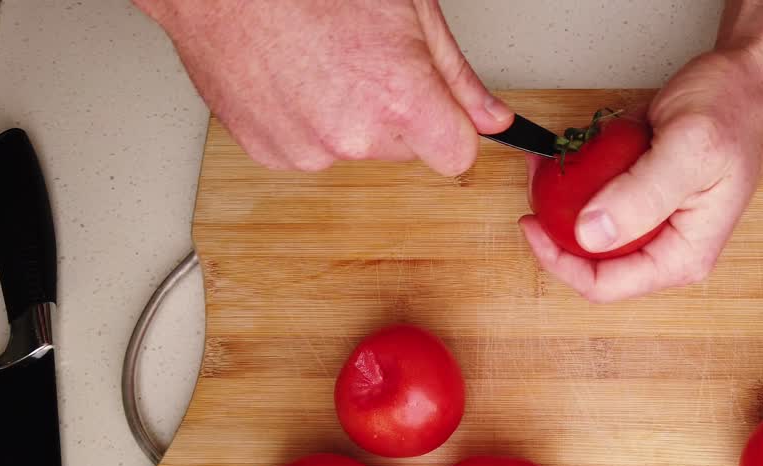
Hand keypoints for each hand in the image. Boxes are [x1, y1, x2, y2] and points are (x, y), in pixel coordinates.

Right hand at [135, 0, 511, 174]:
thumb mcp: (408, 10)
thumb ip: (456, 76)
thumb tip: (493, 118)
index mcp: (399, 100)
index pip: (455, 155)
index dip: (448, 126)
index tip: (437, 107)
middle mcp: (353, 136)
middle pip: (402, 149)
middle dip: (394, 113)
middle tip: (362, 58)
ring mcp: (307, 150)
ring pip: (354, 148)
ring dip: (346, 117)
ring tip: (320, 60)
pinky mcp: (269, 153)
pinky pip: (309, 149)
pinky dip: (304, 121)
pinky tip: (291, 76)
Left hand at [519, 52, 762, 302]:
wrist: (752, 80)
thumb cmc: (736, 111)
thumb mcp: (688, 149)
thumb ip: (640, 195)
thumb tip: (591, 235)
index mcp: (682, 256)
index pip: (605, 286)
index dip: (560, 263)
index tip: (533, 223)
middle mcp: (667, 248)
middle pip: (592, 262)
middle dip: (557, 226)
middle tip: (538, 181)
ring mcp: (654, 224)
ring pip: (592, 230)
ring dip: (563, 198)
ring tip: (549, 161)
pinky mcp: (643, 197)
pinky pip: (600, 199)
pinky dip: (581, 176)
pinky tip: (575, 149)